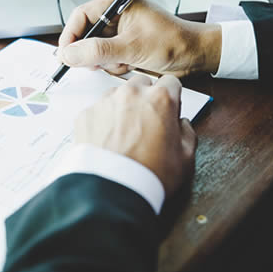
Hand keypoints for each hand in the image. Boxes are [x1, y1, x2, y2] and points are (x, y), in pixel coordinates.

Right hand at [57, 0, 222, 76]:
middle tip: (94, 63)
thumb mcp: (131, 47)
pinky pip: (105, 59)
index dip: (71, 35)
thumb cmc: (173, 42)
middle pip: (85, 34)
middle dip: (90, 52)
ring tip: (122, 62)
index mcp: (118, 3)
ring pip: (93, 50)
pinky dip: (113, 66)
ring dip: (104, 61)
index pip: (81, 16)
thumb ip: (97, 51)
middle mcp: (116, 16)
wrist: (196, 58)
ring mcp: (119, 33)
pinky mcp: (123, 47)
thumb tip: (68, 54)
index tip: (65, 54)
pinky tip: (129, 65)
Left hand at [74, 74, 196, 196]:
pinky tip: (106, 140)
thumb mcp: (184, 158)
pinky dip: (101, 120)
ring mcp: (105, 102)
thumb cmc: (147, 175)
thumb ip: (187, 133)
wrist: (111, 189)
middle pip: (141, 85)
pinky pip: (97, 110)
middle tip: (145, 122)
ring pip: (116, 95)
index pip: (170, 82)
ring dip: (122, 107)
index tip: (167, 108)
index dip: (170, 96)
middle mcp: (131, 94)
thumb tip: (182, 125)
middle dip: (144, 98)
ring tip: (123, 134)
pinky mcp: (85, 114)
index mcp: (160, 99)